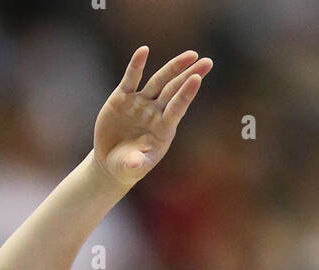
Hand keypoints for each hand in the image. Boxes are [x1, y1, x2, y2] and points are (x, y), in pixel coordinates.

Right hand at [92, 45, 211, 188]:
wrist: (111, 161)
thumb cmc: (127, 167)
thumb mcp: (130, 168)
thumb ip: (135, 164)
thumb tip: (136, 163)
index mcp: (163, 129)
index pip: (177, 108)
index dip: (186, 93)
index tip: (198, 78)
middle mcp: (155, 113)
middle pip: (174, 90)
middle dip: (189, 75)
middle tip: (207, 62)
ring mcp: (140, 103)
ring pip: (158, 81)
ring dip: (174, 67)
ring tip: (192, 55)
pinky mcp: (123, 97)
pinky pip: (131, 79)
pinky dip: (136, 65)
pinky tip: (144, 51)